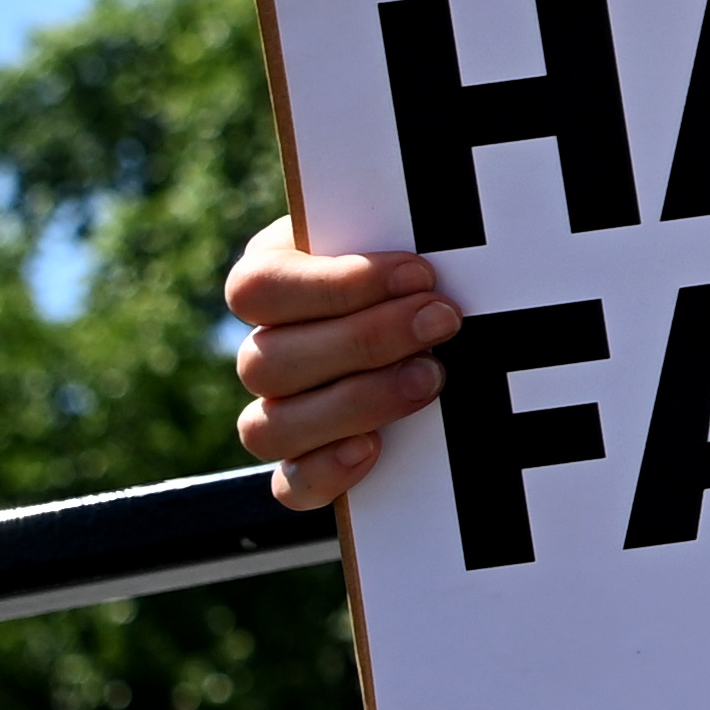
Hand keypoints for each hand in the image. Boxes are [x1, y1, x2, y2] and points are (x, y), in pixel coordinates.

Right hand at [226, 216, 454, 510]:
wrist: (450, 311)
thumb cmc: (432, 257)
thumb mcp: (415, 227)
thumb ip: (406, 222)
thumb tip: (438, 230)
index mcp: (273, 278)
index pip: (258, 289)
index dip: (336, 286)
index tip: (421, 271)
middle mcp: (265, 348)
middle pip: (266, 362)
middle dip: (365, 341)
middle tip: (445, 320)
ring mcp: (281, 412)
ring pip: (268, 427)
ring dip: (353, 403)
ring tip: (432, 377)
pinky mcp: (309, 465)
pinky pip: (288, 487)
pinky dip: (323, 474)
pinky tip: (376, 450)